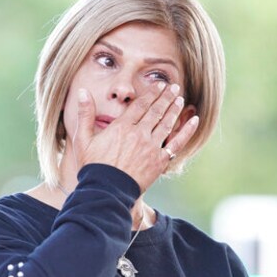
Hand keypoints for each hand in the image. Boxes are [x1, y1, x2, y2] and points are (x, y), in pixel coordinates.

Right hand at [72, 83, 198, 192]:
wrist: (105, 191)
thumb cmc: (92, 166)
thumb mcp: (83, 139)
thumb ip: (85, 114)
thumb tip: (82, 91)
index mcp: (122, 127)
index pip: (140, 105)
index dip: (151, 93)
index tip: (159, 85)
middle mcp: (139, 133)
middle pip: (156, 111)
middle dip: (166, 97)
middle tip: (174, 87)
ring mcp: (151, 147)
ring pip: (167, 123)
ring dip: (175, 109)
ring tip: (180, 99)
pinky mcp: (160, 161)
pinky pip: (177, 143)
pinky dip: (187, 130)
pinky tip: (194, 120)